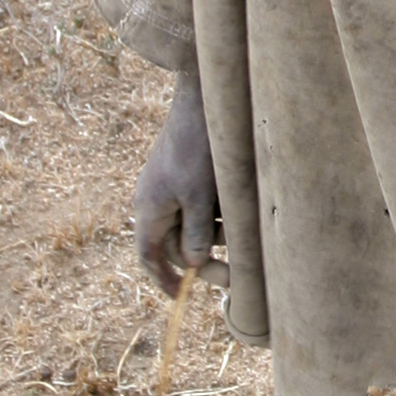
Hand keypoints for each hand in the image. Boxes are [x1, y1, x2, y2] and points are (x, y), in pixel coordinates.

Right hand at [134, 71, 225, 296]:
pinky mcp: (189, 175)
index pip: (149, 255)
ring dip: (217, 236)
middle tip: (235, 276)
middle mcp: (157, 200)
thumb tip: (192, 264)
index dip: (162, 279)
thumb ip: (197, 233)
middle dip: (204, 260)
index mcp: (150, 208)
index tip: (179, 297)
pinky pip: (203, 206)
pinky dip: (220, 215)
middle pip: (176, 244)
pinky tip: (242, 213)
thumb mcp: (200, 196)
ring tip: (246, 239)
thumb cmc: (199, 147)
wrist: (204, 98)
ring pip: (194, 225)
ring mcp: (173, 186)